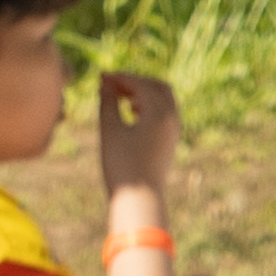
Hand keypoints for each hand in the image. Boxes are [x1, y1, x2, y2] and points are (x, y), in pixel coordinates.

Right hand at [91, 66, 181, 217]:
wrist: (140, 198)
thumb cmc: (121, 164)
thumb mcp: (110, 130)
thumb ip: (107, 103)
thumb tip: (105, 84)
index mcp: (159, 113)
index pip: (141, 84)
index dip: (120, 77)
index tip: (101, 76)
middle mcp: (172, 118)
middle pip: (157, 86)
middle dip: (134, 81)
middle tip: (111, 83)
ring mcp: (174, 129)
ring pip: (163, 99)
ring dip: (142, 92)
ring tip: (118, 94)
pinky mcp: (171, 140)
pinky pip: (164, 112)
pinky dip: (149, 105)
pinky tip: (132, 111)